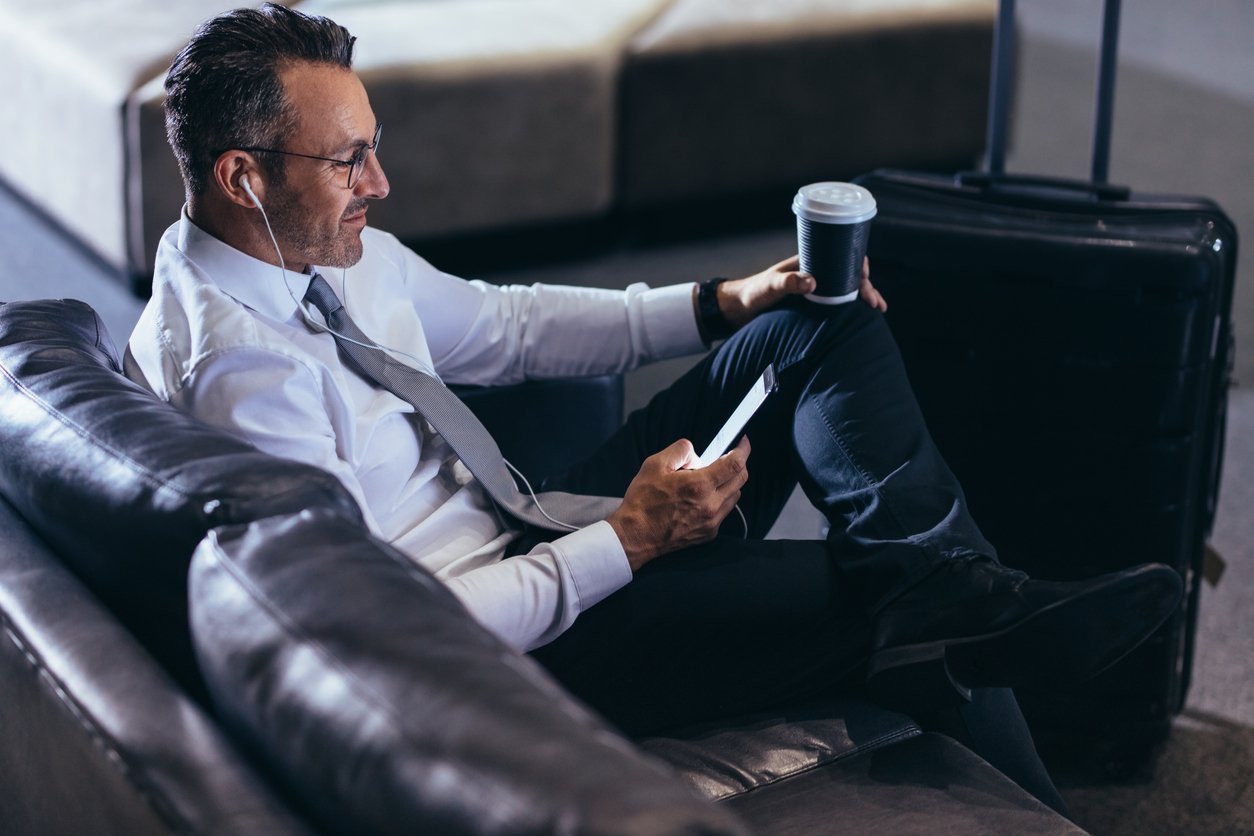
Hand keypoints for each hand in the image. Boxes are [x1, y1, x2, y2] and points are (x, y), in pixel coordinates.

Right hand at [607, 436, 749, 570]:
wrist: (635, 536)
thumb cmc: (642, 502)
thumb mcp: (655, 464)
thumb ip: (680, 450)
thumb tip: (696, 453)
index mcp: (699, 486)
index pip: (735, 464)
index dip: (743, 449)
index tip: (743, 442)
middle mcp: (710, 505)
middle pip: (741, 479)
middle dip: (739, 464)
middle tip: (729, 456)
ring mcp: (712, 522)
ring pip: (735, 496)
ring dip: (730, 482)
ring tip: (711, 478)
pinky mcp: (709, 533)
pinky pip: (724, 511)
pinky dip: (720, 499)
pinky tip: (703, 497)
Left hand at [717, 256, 885, 326]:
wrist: (738, 308)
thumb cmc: (752, 293)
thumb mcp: (769, 287)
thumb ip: (788, 283)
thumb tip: (813, 282)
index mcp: (808, 261)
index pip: (841, 256)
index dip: (858, 265)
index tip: (866, 277)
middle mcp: (815, 272)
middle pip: (849, 274)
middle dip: (867, 286)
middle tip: (877, 304)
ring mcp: (814, 288)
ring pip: (846, 289)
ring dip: (863, 297)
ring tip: (878, 309)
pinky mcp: (811, 303)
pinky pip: (837, 302)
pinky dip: (851, 307)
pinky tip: (862, 316)